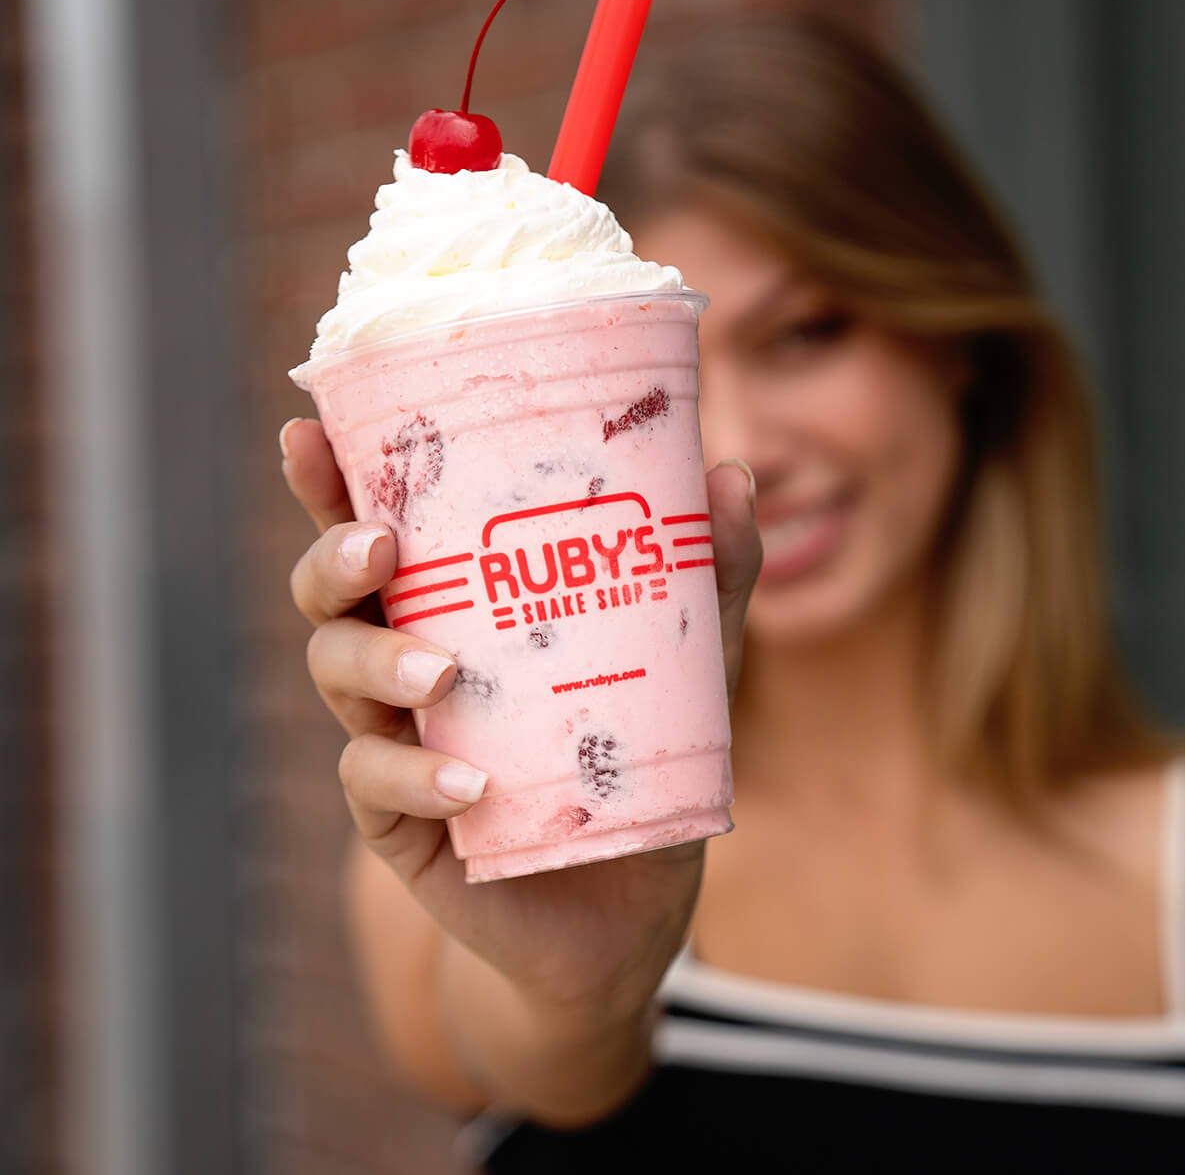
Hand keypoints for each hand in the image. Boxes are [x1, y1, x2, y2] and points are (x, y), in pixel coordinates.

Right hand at [281, 417, 760, 1026]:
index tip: (307, 430)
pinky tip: (470, 783)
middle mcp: (406, 660)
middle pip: (327, 594)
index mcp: (454, 602)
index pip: (375, 525)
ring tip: (441, 674)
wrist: (630, 899)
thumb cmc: (638, 752)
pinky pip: (375, 788)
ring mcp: (395, 740)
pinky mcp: (402, 822)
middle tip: (382, 546)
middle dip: (332, 559)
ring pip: (337, 678)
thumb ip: (708, 572)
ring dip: (376, 664)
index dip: (330, 480)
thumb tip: (732, 473)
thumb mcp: (685, 659)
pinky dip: (415, 778)